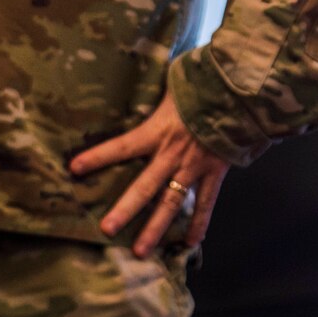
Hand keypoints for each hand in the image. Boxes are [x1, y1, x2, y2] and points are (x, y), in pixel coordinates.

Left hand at [70, 93, 231, 256]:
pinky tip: (191, 243)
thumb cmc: (206, 82)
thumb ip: (159, 87)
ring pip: (171, 204)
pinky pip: (206, 203)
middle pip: (144, 187)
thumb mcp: (175, 80)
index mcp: (159, 131)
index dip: (98, 157)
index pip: (122, 146)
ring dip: (155, 228)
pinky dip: (199, 223)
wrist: (242, 94)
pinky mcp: (215, 173)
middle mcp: (173, 154)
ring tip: (140, 252)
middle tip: (106, 229)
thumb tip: (143, 64)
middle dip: (125, 209)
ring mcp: (194, 167)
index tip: (75, 169)